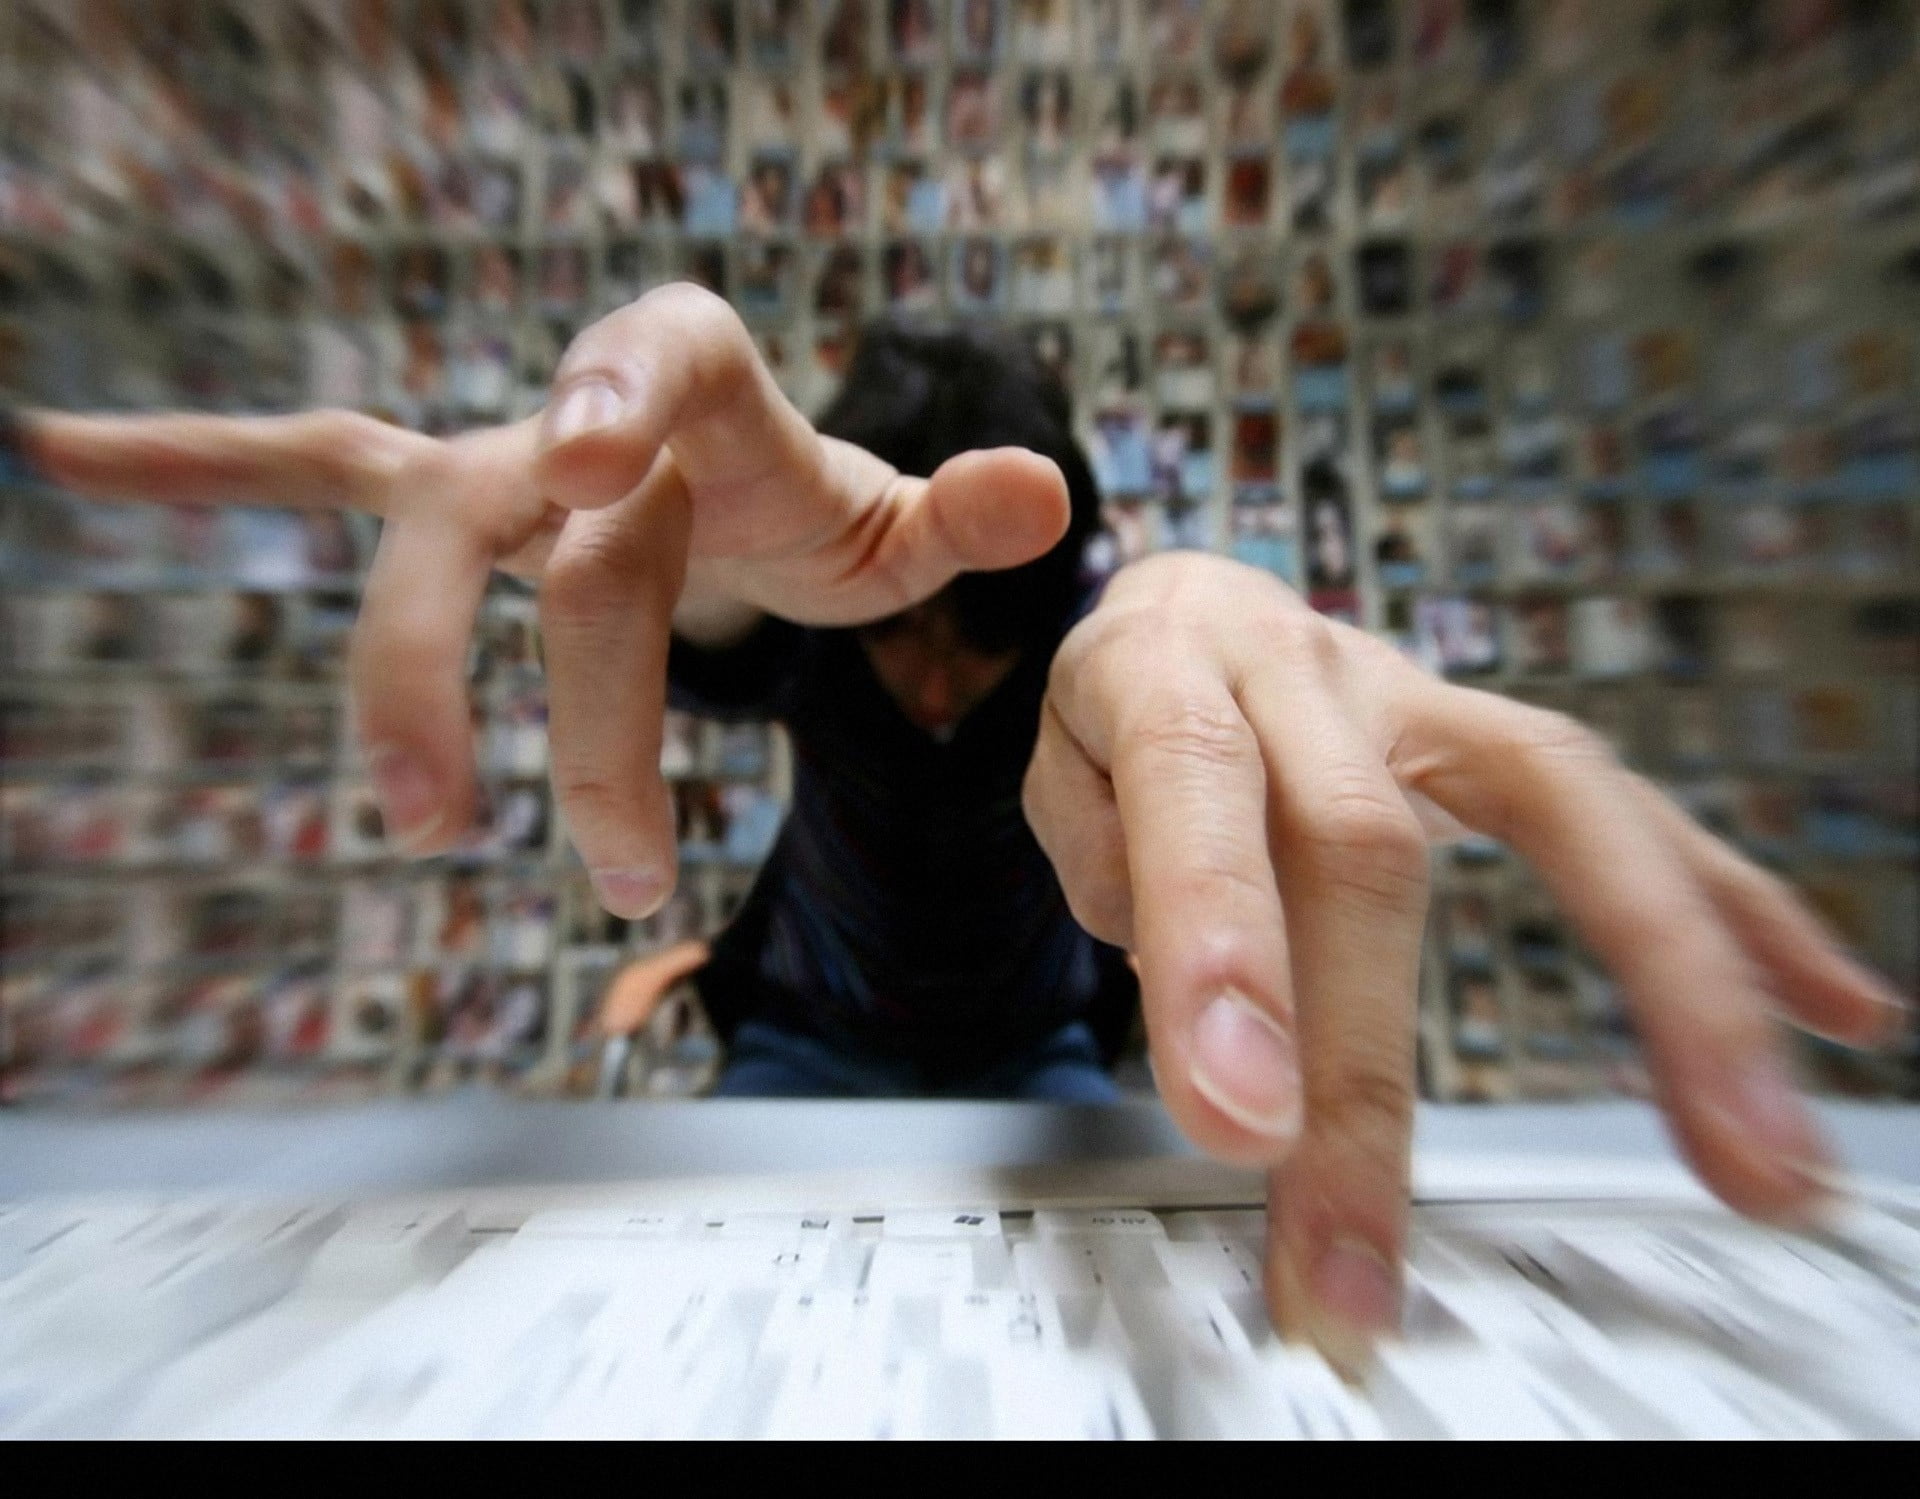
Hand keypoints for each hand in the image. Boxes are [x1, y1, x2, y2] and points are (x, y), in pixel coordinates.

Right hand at [28, 284, 1067, 910]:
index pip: (668, 359)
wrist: (728, 481)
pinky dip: (195, 462)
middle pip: (563, 557)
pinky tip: (68, 455)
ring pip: (403, 530)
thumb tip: (1045, 491)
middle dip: (582, 710)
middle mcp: (586, 414)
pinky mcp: (433, 495)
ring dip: (398, 679)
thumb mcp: (896, 524)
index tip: (587, 455)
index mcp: (705, 389)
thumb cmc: (804, 507)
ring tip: (422, 813)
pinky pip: (305, 467)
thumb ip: (960, 514)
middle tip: (623, 867)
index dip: (621, 393)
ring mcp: (494, 458)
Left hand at [1024, 552, 1904, 1372]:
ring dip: (1661, 985)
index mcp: (1161, 673)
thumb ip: (1122, 882)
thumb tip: (1225, 1016)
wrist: (1185, 606)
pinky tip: (1825, 1006)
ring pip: (1560, 808)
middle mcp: (1304, 667)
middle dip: (1365, 1067)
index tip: (1239, 1116)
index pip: (1197, 793)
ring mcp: (1417, 697)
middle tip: (1360, 1254)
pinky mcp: (1495, 738)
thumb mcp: (1063, 782)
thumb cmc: (1121, 719)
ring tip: (1742, 1147)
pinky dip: (1725, 915)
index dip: (1225, 945)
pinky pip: (1627, 810)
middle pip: (1360, 847)